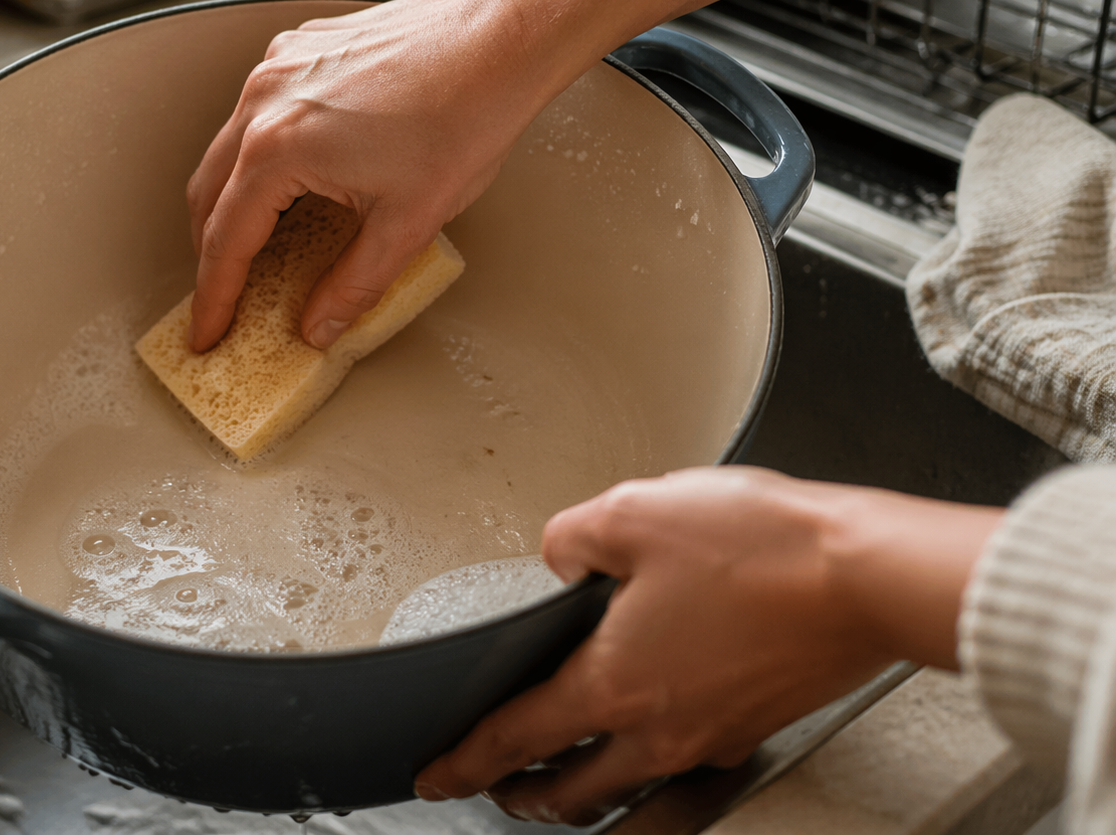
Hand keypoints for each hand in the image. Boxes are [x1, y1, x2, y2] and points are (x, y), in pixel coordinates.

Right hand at [183, 0, 795, 352]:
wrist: (498, 44)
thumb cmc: (463, 118)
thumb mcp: (407, 224)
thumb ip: (354, 284)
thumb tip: (320, 326)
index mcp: (278, 148)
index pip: (225, 241)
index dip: (214, 296)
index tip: (207, 331)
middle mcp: (264, 100)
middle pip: (209, 193)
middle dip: (212, 252)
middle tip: (224, 298)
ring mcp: (279, 67)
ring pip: (227, 147)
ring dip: (231, 199)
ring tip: (253, 244)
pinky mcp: (301, 49)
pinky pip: (256, 109)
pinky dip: (258, 151)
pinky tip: (290, 175)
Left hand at [414, 467, 1003, 824]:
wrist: (870, 577)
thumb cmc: (764, 548)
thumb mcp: (635, 511)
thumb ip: (573, 538)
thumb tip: (558, 559)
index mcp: (614, 685)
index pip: (515, 739)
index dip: (465, 762)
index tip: (436, 776)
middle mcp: (660, 730)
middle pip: (571, 792)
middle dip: (522, 795)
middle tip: (496, 787)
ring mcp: (712, 736)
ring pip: (628, 788)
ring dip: (583, 790)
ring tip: (566, 774)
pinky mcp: (755, 724)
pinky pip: (683, 764)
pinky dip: (647, 763)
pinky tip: (651, 727)